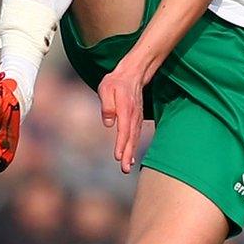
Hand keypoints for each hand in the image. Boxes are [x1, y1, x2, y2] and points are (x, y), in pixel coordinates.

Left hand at [99, 55, 156, 172]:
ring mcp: (136, 118)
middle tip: (124, 169)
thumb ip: (107, 105)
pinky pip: (135, 135)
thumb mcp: (106, 88)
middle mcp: (133, 116)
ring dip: (130, 153)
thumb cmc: (116, 81)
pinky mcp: (136, 119)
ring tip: (127, 167)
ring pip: (134, 138)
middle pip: (130, 138)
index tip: (118, 157)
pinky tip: (130, 157)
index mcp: (126, 109)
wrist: (133, 74)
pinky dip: (133, 147)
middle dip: (127, 154)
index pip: (123, 130)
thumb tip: (108, 122)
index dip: (121, 144)